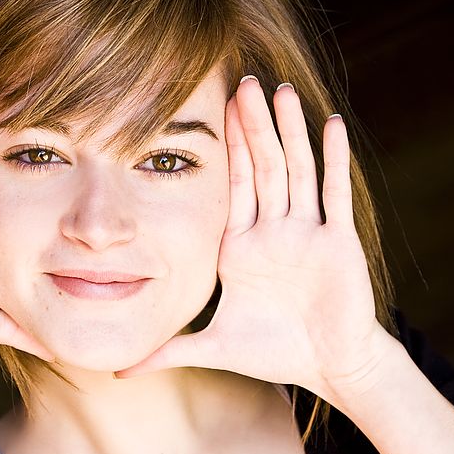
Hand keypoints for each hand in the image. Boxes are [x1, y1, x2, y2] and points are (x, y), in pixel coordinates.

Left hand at [115, 78, 387, 395]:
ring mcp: (307, 233)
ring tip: (283, 91)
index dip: (225, 148)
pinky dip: (333, 161)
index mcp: (241, 247)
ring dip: (290, 132)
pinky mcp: (337, 243)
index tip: (213, 109)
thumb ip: (166, 352)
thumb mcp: (212, 347)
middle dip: (252, 126)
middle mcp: (273, 231)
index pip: (231, 186)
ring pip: (296, 171)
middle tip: (242, 81)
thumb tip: (116, 372)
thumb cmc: (274, 353)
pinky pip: (334, 195)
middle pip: (262, 167)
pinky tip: (331, 125)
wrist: (328, 367)